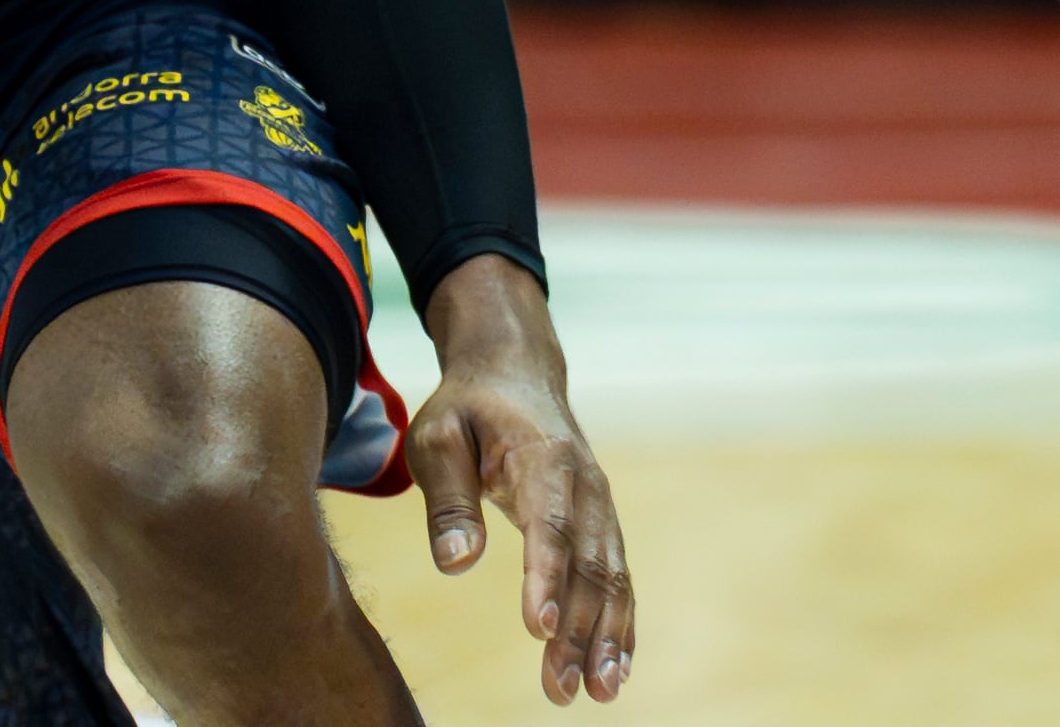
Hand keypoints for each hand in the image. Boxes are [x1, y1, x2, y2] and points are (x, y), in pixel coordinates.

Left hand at [411, 256, 631, 704]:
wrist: (516, 369)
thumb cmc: (468, 406)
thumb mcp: (438, 438)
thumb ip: (448, 499)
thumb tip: (456, 565)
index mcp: (544, 459)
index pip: (549, 526)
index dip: (547, 578)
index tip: (539, 629)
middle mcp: (584, 484)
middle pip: (588, 563)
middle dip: (579, 629)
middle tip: (562, 688)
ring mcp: (599, 503)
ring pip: (611, 575)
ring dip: (607, 635)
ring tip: (599, 690)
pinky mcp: (601, 520)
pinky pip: (618, 574)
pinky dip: (621, 620)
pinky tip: (616, 667)